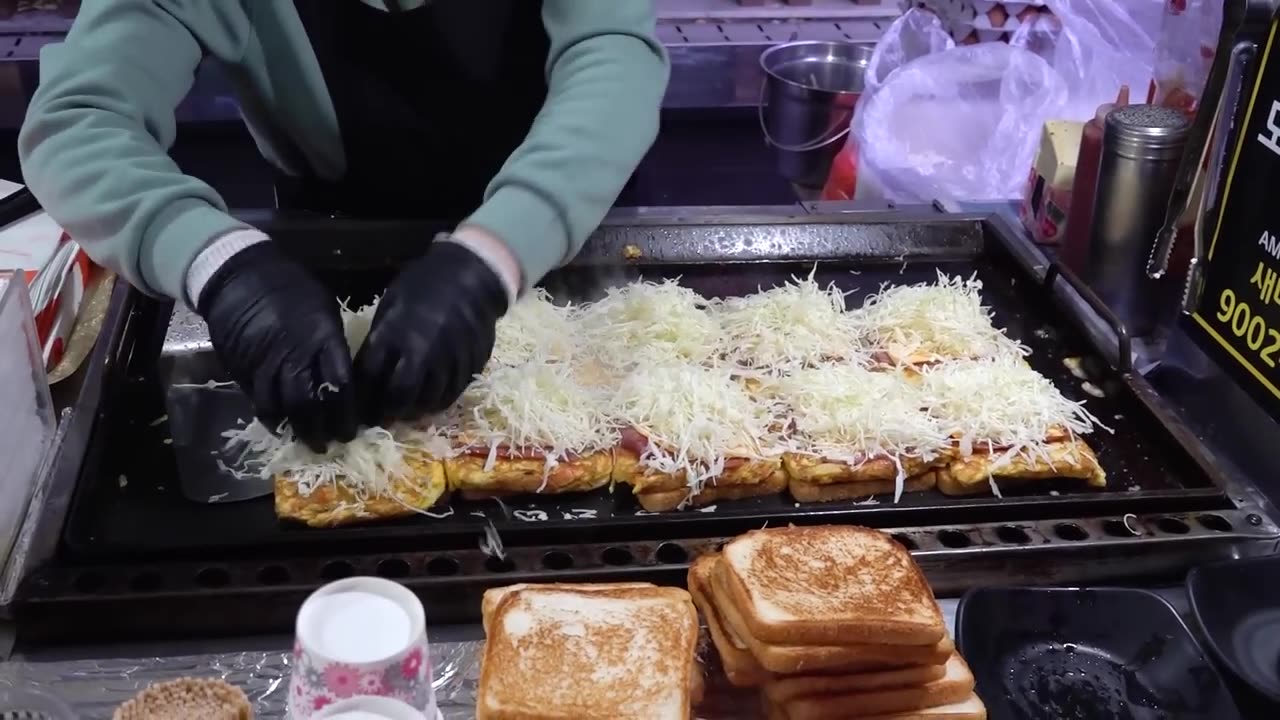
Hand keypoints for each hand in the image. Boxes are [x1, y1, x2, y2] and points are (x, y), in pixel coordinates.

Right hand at [197, 242, 356, 451]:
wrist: (237, 277)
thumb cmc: (290, 287)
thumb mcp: (324, 307)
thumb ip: (333, 342)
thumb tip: (342, 372)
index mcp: (321, 338)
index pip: (340, 384)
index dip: (347, 412)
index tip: (352, 428)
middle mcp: (294, 356)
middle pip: (310, 403)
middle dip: (323, 428)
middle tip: (332, 443)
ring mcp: (265, 365)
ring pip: (281, 408)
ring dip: (297, 430)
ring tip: (309, 442)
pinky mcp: (242, 371)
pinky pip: (258, 402)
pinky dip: (271, 418)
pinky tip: (281, 426)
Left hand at [355, 240, 508, 425]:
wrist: (471, 274)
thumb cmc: (423, 285)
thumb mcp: (391, 306)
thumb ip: (381, 340)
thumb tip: (366, 373)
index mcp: (396, 332)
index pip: (371, 375)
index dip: (363, 397)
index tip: (360, 410)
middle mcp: (424, 349)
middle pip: (402, 394)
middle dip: (389, 409)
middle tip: (384, 414)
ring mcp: (451, 358)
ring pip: (431, 399)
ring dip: (416, 409)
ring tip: (408, 410)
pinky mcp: (473, 362)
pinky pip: (456, 391)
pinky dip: (441, 400)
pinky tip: (432, 399)